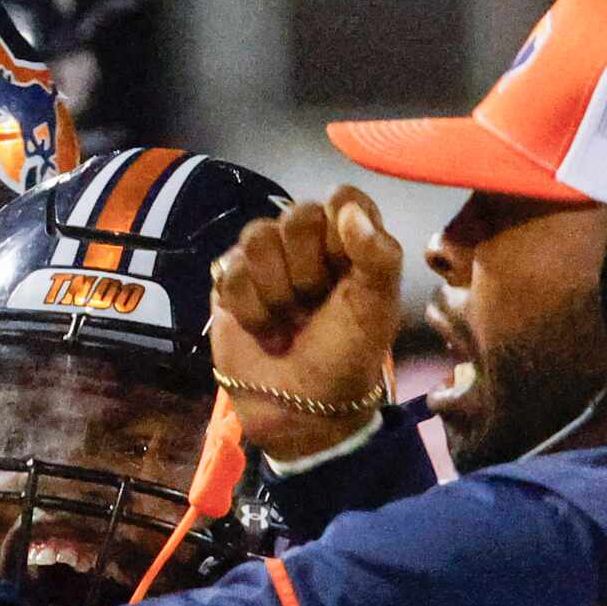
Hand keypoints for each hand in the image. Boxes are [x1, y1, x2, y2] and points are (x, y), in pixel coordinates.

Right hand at [208, 185, 404, 461]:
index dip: (341, 234)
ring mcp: (264, 260)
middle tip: (314, 303)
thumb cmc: (347, 354)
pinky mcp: (229, 283)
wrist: (300, 406)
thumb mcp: (378, 306)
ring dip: (275, 290)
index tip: (346, 273)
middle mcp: (307, 242)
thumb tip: (344, 206)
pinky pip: (228, 268)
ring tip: (288, 320)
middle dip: (306, 268)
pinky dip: (248, 307)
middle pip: (297, 215)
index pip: (342, 198)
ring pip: (257, 238)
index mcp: (351, 239)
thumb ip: (377, 251)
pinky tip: (263, 330)